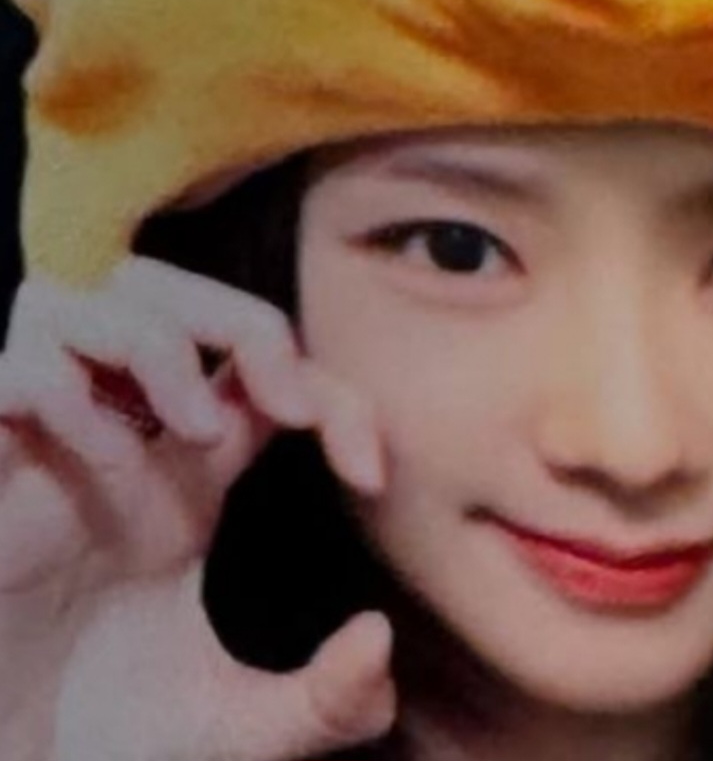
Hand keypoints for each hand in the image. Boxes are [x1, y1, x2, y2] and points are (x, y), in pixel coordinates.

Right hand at [0, 258, 394, 760]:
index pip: (269, 372)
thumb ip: (332, 702)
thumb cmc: (114, 737)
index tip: (370, 476)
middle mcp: (123, 441)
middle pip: (174, 293)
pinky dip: (68, 388)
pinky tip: (106, 459)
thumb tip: (380, 636)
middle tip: (281, 408)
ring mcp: (49, 449)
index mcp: (194, 476)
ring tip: (197, 433)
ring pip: (90, 300)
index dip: (338, 397)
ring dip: (159, 343)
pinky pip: (14, 365)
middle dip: (242, 321)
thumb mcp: (248, 728)